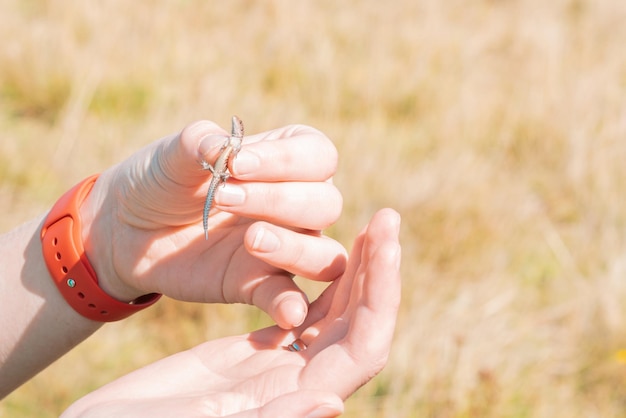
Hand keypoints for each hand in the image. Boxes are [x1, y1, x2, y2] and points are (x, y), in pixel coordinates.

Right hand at [61, 209, 401, 416]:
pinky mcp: (254, 356)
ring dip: (352, 270)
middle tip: (387, 218)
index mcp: (286, 401)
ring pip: (334, 315)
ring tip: (366, 225)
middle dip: (376, 271)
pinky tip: (317, 247)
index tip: (385, 241)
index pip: (362, 347)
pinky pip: (301, 312)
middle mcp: (293, 385)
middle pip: (358, 325)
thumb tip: (336, 403)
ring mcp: (276, 369)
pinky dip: (315, 279)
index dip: (381, 293)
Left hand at [79, 120, 344, 327]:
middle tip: (223, 197)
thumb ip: (199, 142)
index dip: (287, 161)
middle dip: (279, 200)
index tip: (237, 165)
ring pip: (325, 255)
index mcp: (285, 160)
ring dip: (295, 248)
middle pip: (326, 204)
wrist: (129, 228)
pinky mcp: (259, 285)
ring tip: (251, 239)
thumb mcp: (173, 155)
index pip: (318, 156)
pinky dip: (293, 305)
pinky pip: (292, 298)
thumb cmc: (162, 180)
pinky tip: (288, 314)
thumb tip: (221, 146)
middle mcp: (296, 204)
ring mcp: (283, 247)